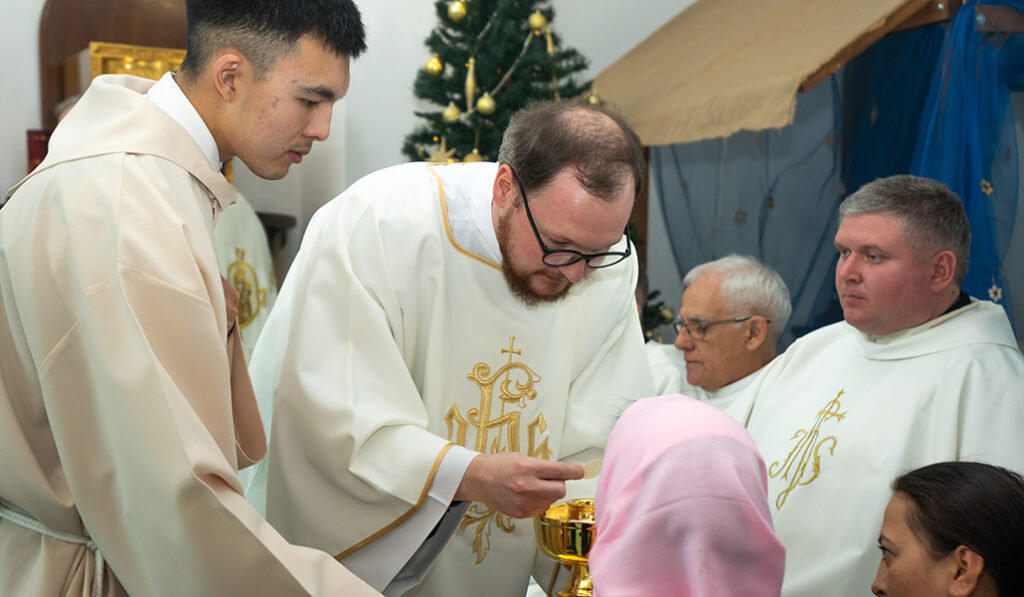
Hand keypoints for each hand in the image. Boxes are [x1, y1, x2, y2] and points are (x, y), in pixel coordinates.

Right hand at [454, 453, 583, 517]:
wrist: (478, 479)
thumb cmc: (499, 466)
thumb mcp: (522, 458)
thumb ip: (542, 466)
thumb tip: (562, 473)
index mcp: (528, 468)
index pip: (561, 471)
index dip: (575, 472)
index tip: (580, 472)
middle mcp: (527, 486)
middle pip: (560, 490)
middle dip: (559, 484)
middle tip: (551, 479)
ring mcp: (523, 502)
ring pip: (551, 500)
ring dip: (548, 494)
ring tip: (532, 486)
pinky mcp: (520, 513)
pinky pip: (541, 509)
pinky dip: (539, 502)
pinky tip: (526, 495)